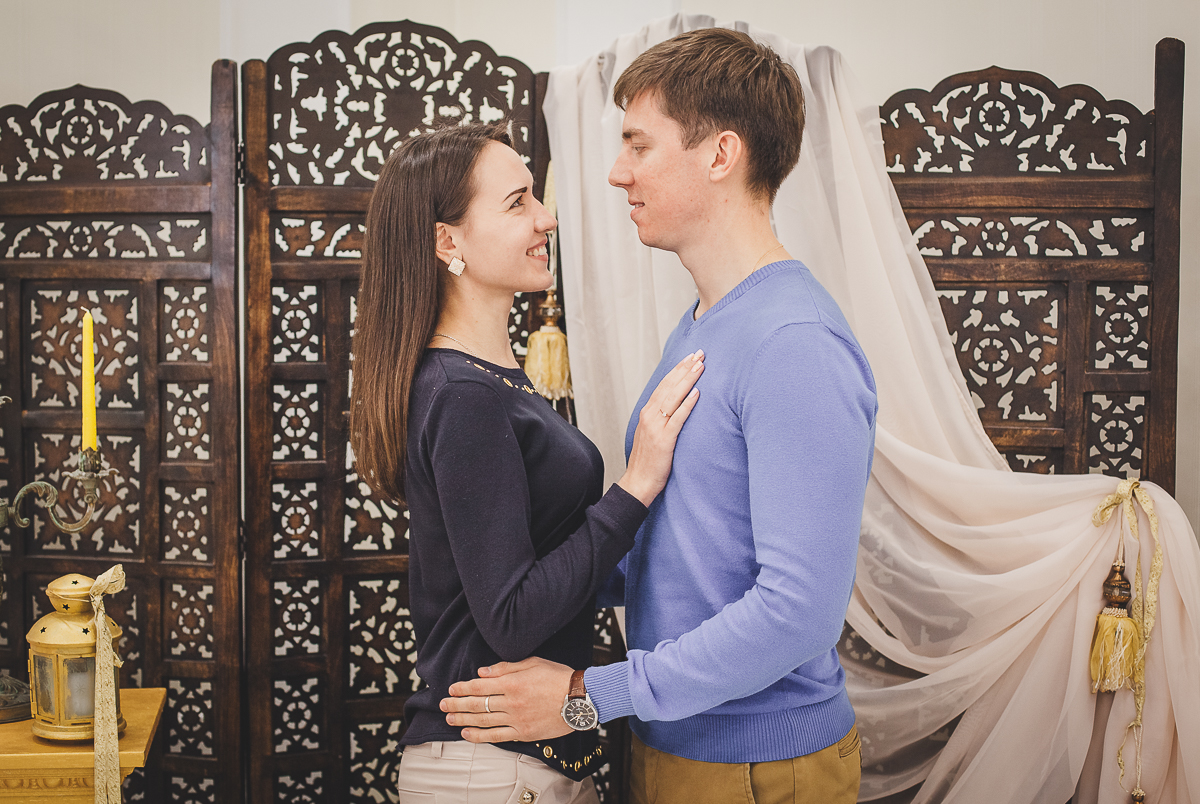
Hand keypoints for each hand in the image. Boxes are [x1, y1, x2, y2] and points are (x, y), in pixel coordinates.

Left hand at [442, 657, 575, 742]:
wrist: (580, 699)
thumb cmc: (558, 677)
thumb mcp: (533, 662)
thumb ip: (506, 667)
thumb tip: (483, 671)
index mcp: (513, 682)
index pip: (480, 685)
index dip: (463, 688)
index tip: (451, 689)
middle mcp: (511, 702)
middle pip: (477, 704)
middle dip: (457, 704)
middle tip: (442, 705)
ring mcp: (516, 719)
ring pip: (483, 721)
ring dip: (463, 720)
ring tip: (449, 719)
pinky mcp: (523, 732)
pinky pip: (497, 736)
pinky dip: (480, 736)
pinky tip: (468, 735)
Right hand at [618, 350, 703, 505]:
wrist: (638, 482)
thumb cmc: (648, 461)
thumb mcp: (652, 434)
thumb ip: (662, 419)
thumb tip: (676, 407)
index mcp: (647, 412)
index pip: (664, 385)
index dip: (677, 370)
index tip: (689, 358)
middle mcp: (649, 415)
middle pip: (669, 386)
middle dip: (685, 368)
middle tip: (699, 354)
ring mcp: (656, 427)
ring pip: (673, 397)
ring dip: (688, 380)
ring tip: (700, 366)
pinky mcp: (664, 439)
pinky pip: (677, 418)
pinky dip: (687, 404)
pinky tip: (696, 393)